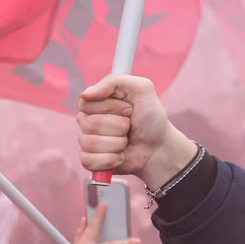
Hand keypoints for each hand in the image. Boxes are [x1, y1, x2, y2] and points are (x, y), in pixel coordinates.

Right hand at [78, 75, 199, 189]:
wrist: (159, 147)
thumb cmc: (150, 118)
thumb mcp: (140, 89)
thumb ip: (113, 81)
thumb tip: (86, 93)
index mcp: (95, 103)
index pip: (86, 103)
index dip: (110, 107)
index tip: (128, 109)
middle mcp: (88, 121)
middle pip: (90, 124)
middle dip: (118, 126)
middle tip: (129, 126)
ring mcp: (87, 142)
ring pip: (91, 143)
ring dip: (117, 143)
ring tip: (126, 141)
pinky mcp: (89, 161)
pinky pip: (89, 161)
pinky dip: (110, 160)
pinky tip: (120, 156)